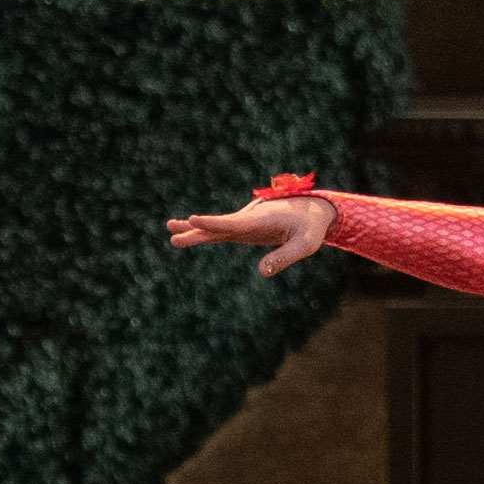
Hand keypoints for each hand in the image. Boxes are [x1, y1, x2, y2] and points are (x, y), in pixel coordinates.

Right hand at [165, 191, 336, 275]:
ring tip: (171, 235)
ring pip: (215, 229)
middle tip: (172, 232)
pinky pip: (220, 232)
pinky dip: (205, 233)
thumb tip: (262, 272)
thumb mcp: (305, 244)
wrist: (312, 211)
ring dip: (195, 232)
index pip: (233, 223)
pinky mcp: (243, 230)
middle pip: (218, 226)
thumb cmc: (310, 227)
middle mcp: (248, 220)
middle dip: (197, 230)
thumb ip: (284, 257)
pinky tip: (188, 236)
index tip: (194, 220)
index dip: (214, 223)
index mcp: (261, 219)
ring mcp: (244, 224)